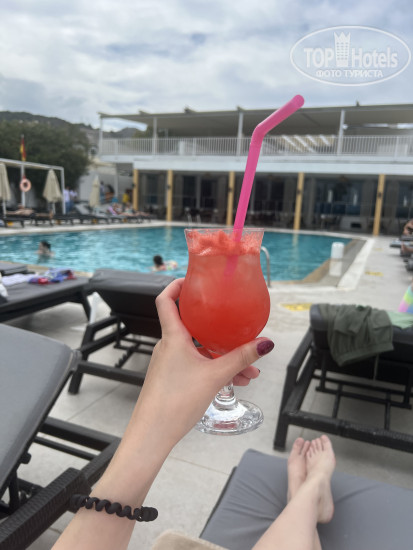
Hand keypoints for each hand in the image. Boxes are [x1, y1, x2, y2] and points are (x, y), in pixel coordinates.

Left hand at [130, 278, 273, 451]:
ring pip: (199, 349)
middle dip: (218, 329)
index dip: (176, 285)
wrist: (152, 434)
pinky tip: (235, 381)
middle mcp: (169, 346)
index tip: (193, 279)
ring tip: (248, 371)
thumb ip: (240, 359)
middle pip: (192, 326)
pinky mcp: (172, 377)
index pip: (166, 300)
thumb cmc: (175, 402)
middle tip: (236, 327)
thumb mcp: (215, 377)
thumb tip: (264, 343)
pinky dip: (214, 368)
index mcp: (173, 337)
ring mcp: (170, 362)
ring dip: (222, 356)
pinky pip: (196, 364)